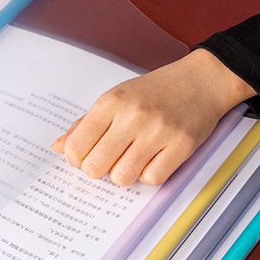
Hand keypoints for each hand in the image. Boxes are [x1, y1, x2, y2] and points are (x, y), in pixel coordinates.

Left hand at [52, 49, 256, 185]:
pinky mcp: (181, 146)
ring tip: (131, 158)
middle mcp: (132, 116)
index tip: (85, 156)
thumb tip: (58, 148)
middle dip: (98, 169)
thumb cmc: (153, 92)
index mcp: (110, 103)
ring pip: (122, 177)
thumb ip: (84, 124)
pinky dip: (149, 175)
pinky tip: (153, 159)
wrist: (200, 81)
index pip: (76, 147)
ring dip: (124, 173)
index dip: (76, 159)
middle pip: (96, 167)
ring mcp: (158, 132)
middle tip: (108, 160)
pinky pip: (152, 179)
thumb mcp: (115, 99)